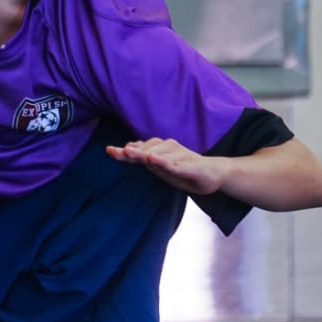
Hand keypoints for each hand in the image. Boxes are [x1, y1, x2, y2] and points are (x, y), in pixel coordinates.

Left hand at [105, 137, 223, 195]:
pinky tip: (153, 160)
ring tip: (128, 153)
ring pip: (159, 156)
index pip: (138, 152)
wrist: (213, 173)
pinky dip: (163, 162)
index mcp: (159, 154)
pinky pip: (174, 165)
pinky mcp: (189, 167)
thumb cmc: (184, 169)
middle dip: (131, 152)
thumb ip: (144, 158)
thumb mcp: (161, 167)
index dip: (123, 152)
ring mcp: (178, 158)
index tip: (109, 150)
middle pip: (147, 151)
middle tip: (117, 152)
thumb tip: (126, 147)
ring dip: (144, 155)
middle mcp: (168, 151)